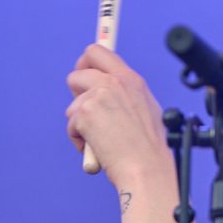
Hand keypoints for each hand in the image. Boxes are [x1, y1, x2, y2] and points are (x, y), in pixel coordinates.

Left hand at [65, 44, 171, 192]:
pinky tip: (98, 151)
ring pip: (73, 105)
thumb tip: (105, 92)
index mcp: (131, 80)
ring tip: (101, 142)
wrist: (148, 171)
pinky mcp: (85, 114)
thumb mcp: (145, 111)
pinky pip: (71, 125)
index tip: (83, 72)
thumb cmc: (151, 151)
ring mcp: (98, 96)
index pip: (99, 52)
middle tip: (84, 111)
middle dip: (76, 91)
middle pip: (77, 73)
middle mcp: (114, 82)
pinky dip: (80, 140)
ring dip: (81, 124)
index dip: (86, 62)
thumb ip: (125, 96)